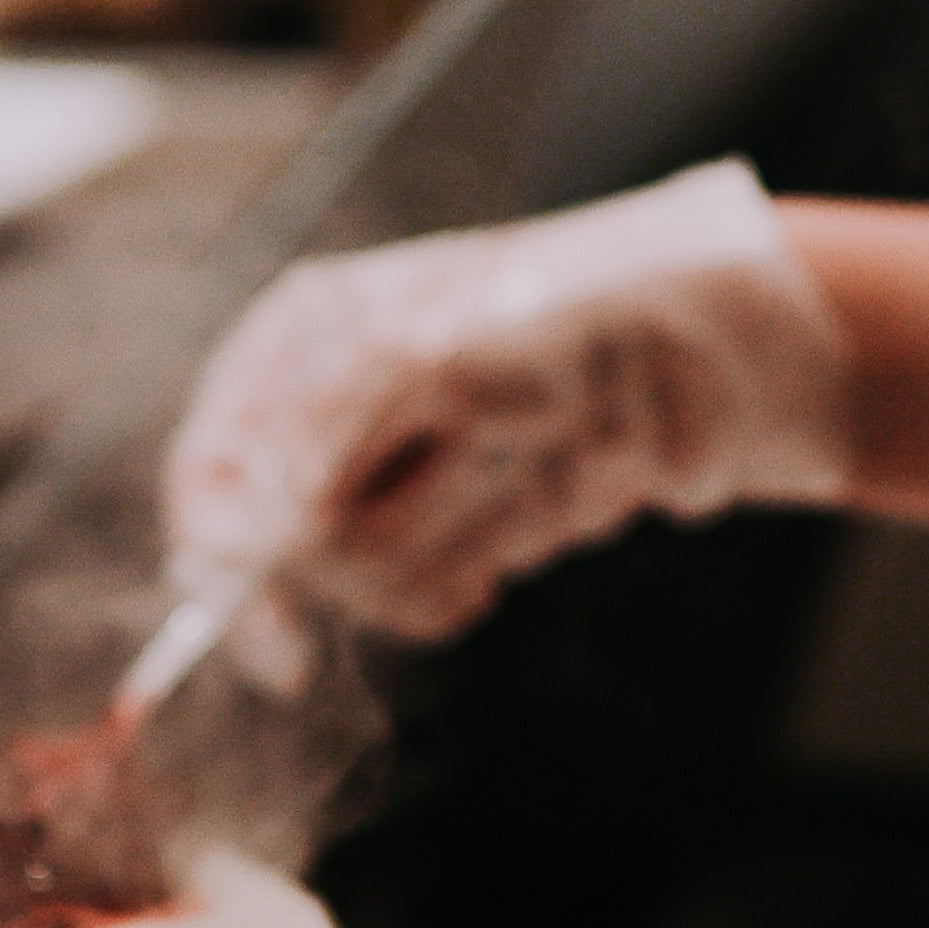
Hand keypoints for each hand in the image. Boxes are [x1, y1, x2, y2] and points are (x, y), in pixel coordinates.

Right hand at [159, 160, 851, 672]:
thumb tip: (252, 534)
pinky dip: (451, 587)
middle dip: (338, 556)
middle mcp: (338, 406)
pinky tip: (503, 548)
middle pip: (270, 540)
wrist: (712, 358)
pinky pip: (413, 599)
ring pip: (350, 579)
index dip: (221, 544)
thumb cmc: (569, 314)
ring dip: (421, 556)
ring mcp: (402, 474)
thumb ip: (325, 439)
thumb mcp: (431, 353)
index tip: (264, 613)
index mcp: (307, 337)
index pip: (216, 460)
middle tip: (417, 523)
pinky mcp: (460, 531)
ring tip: (498, 489)